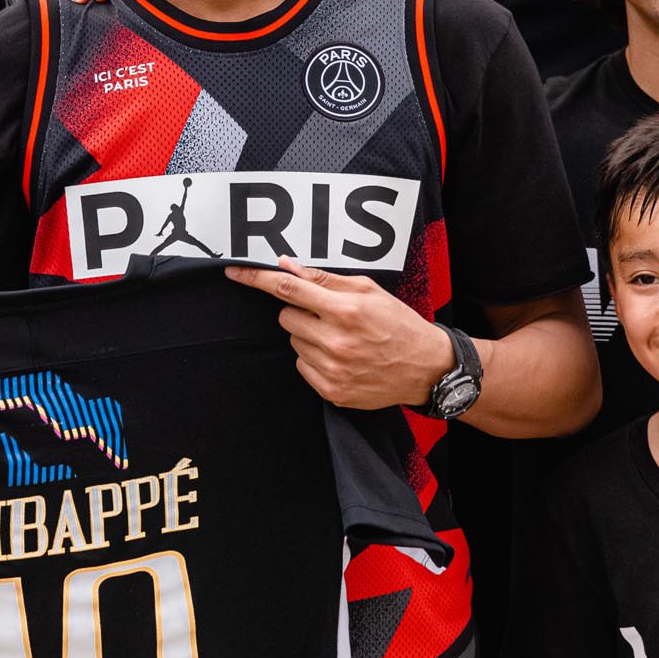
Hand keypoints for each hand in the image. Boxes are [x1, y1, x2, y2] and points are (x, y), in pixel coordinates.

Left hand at [224, 257, 450, 409]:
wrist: (425, 368)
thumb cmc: (398, 323)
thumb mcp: (368, 291)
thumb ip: (325, 280)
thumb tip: (287, 266)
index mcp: (345, 310)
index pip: (288, 289)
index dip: (257, 278)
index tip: (233, 272)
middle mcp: (336, 341)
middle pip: (285, 317)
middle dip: (300, 311)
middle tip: (327, 314)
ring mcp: (332, 370)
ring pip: (293, 342)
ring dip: (308, 335)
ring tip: (341, 337)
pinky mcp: (332, 391)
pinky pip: (302, 366)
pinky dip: (314, 358)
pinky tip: (341, 357)